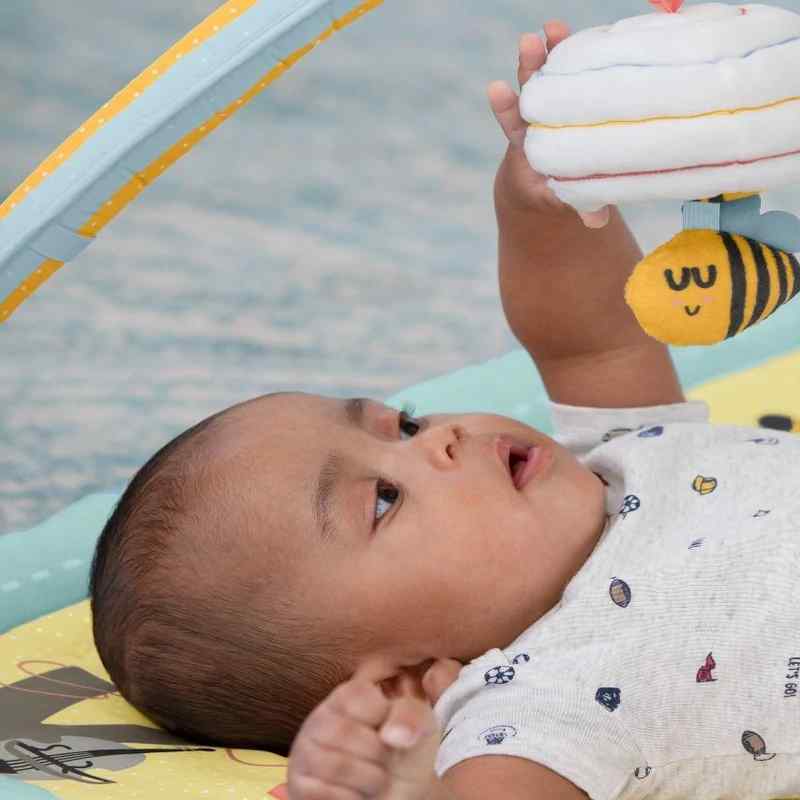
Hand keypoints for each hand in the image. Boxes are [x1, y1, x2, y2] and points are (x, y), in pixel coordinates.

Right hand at [284, 659, 462, 799]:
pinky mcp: (297, 786)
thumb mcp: (420, 729)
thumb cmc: (404, 756)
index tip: (392, 731)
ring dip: (368, 781)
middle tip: (384, 762)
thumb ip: (413, 716)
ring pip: (336, 765)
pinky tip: (356, 795)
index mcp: (347, 697)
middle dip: (378, 757)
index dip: (384, 717)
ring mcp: (304, 753)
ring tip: (372, 780)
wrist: (397, 798)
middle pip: (346, 733)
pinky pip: (323, 794)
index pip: (359, 695)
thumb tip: (392, 735)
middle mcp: (319, 719)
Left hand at [488, 21, 609, 227]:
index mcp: (527, 148)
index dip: (507, 106)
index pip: (513, 124)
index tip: (495, 87)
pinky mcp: (565, 96)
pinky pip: (568, 72)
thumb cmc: (557, 193)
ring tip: (551, 27)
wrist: (543, 182)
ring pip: (545, 76)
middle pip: (528, 91)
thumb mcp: (564, 201)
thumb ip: (579, 206)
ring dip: (547, 52)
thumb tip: (597, 221)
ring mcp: (547, 108)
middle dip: (528, 68)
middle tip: (528, 42)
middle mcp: (532, 124)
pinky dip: (572, 53)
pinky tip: (580, 32)